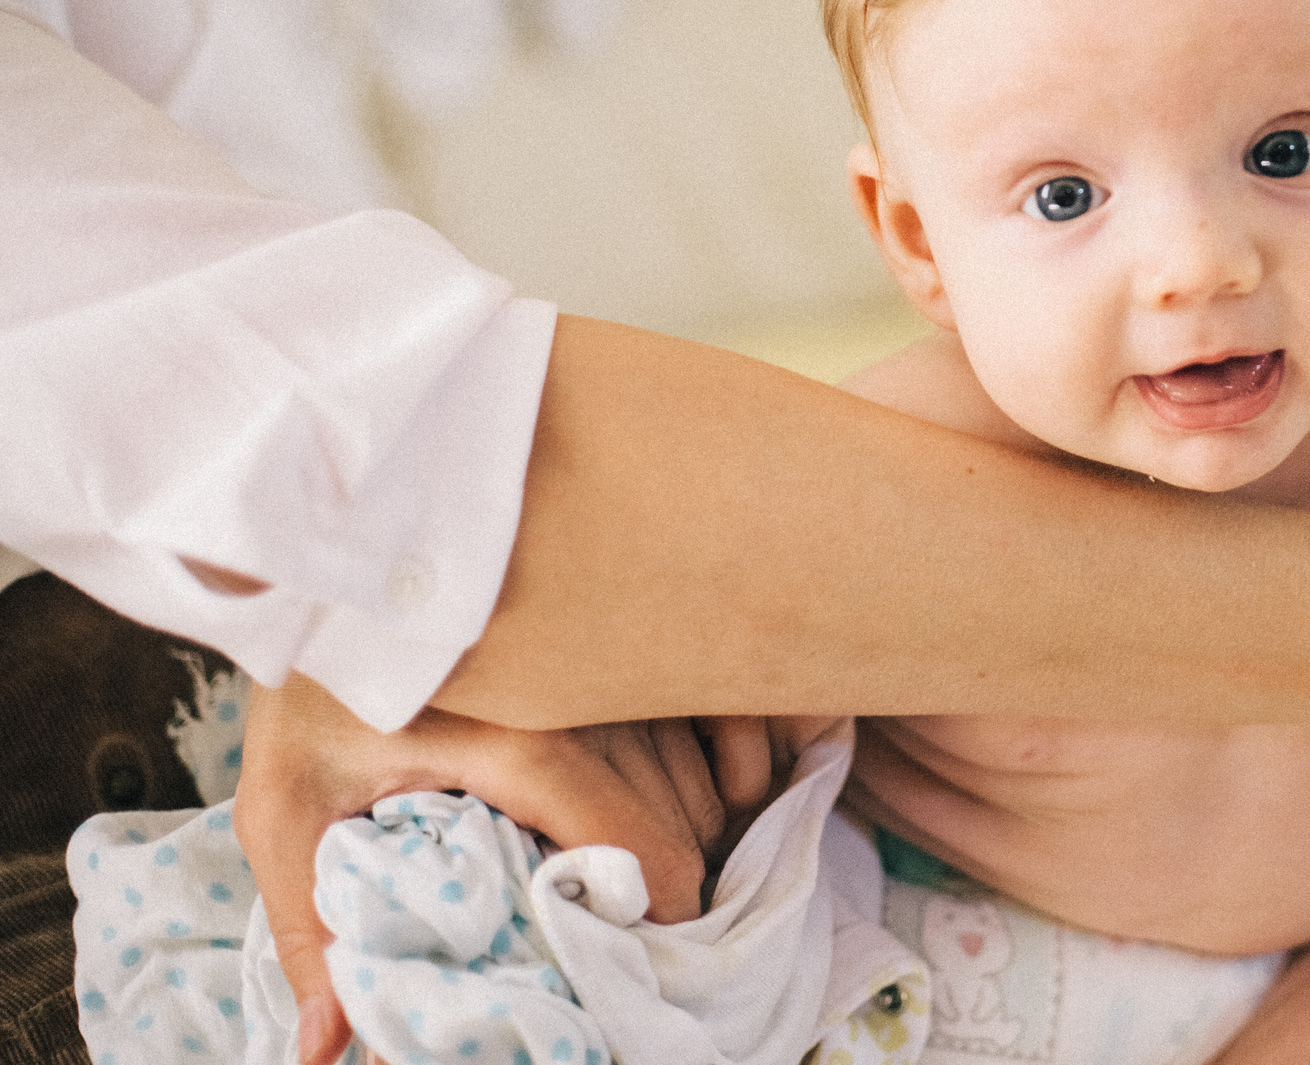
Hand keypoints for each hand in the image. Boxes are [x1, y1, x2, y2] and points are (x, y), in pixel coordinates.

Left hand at [236, 676, 757, 1064]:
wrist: (341, 580)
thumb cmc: (309, 692)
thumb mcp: (287, 812)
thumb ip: (316, 931)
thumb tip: (332, 1049)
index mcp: (512, 739)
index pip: (626, 837)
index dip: (651, 907)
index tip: (639, 959)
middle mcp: (586, 694)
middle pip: (675, 818)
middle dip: (666, 892)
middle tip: (627, 943)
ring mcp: (616, 666)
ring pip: (699, 778)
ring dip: (691, 839)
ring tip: (640, 890)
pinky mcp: (630, 649)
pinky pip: (717, 721)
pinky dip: (733, 770)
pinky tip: (712, 801)